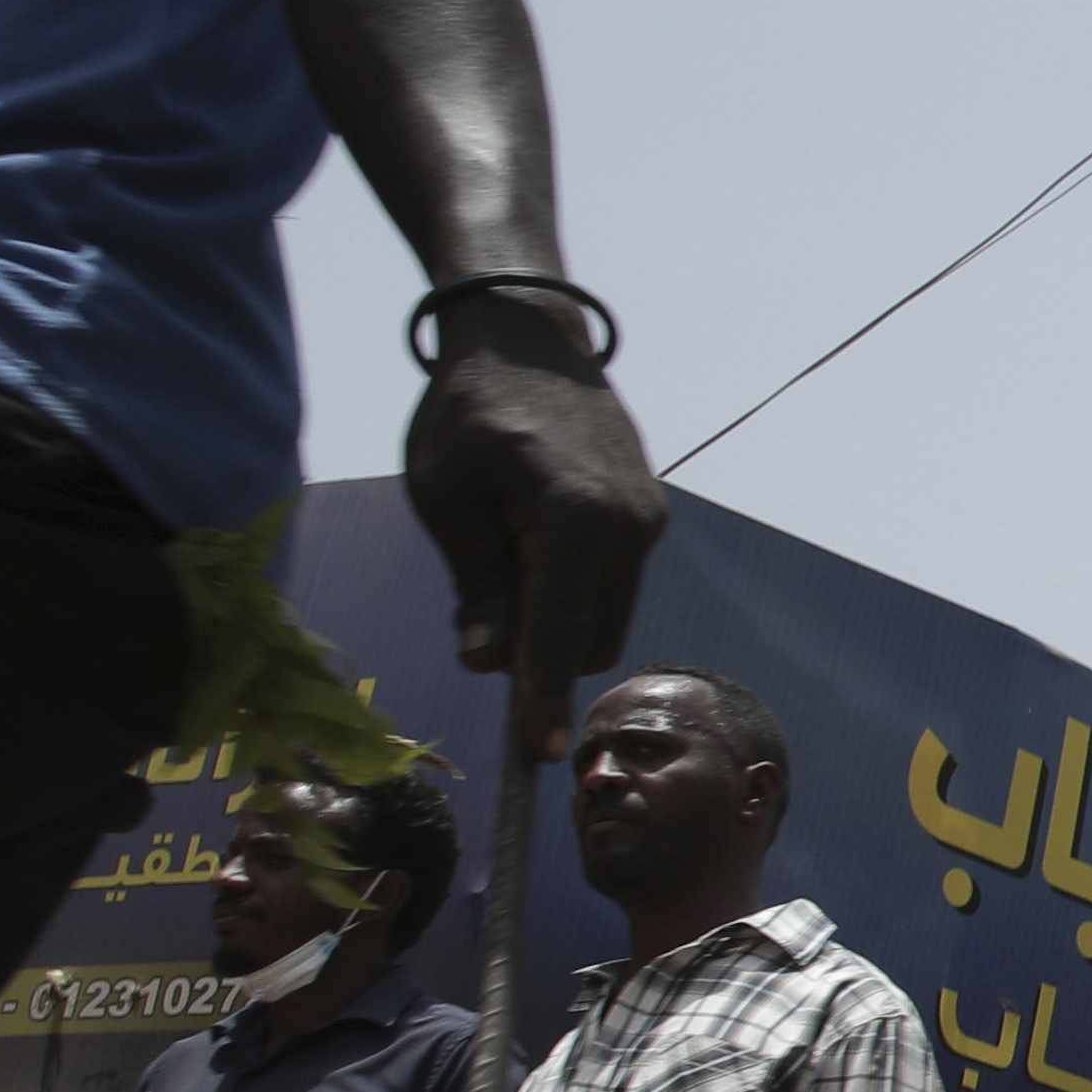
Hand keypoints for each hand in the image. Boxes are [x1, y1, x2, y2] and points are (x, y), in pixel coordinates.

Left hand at [406, 320, 663, 766]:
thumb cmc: (467, 411)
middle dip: (538, 651)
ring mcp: (645, 521)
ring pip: (603, 615)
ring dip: (554, 619)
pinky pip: (611, 582)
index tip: (540, 753)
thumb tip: (489, 658)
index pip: (555, 631)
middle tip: (475, 610)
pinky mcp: (647, 516)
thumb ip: (475, 582)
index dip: (541, 696)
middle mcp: (626, 526)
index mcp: (571, 518)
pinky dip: (570, 588)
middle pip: (589, 637)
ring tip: (499, 556)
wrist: (526, 339)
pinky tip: (528, 539)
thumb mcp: (445, 496)